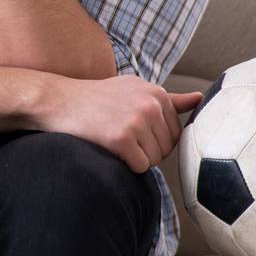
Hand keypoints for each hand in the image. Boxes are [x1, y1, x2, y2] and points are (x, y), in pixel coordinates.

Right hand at [43, 74, 204, 173]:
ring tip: (113, 140)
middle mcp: (150, 104)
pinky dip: (126, 165)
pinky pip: (140, 166)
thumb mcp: (133, 89)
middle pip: (167, 148)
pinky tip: (109, 149)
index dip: (154, 138)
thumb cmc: (94, 98)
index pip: (175, 133)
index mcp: (156, 92)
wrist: (56, 100)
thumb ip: (168, 98)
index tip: (131, 129)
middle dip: (147, 150)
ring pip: (155, 159)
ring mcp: (136, 120)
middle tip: (120, 136)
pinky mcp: (121, 138)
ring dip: (136, 158)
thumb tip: (200, 99)